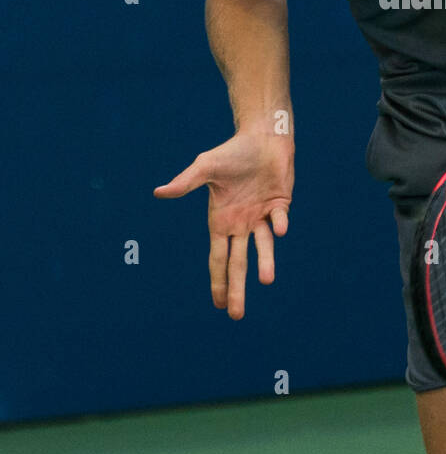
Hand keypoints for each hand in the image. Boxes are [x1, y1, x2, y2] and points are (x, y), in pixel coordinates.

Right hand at [154, 130, 293, 318]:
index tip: (218, 304)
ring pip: (262, 247)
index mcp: (220, 221)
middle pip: (238, 263)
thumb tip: (159, 192)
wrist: (262, 138)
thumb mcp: (206, 167)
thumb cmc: (232, 152)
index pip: (218, 258)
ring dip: (264, 262)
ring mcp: (260, 217)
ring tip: (265, 280)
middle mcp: (240, 224)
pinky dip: (278, 225)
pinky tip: (277, 228)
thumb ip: (186, 182)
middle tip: (236, 315)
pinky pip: (278, 220)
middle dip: (237, 288)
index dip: (218, 281)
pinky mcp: (279, 206)